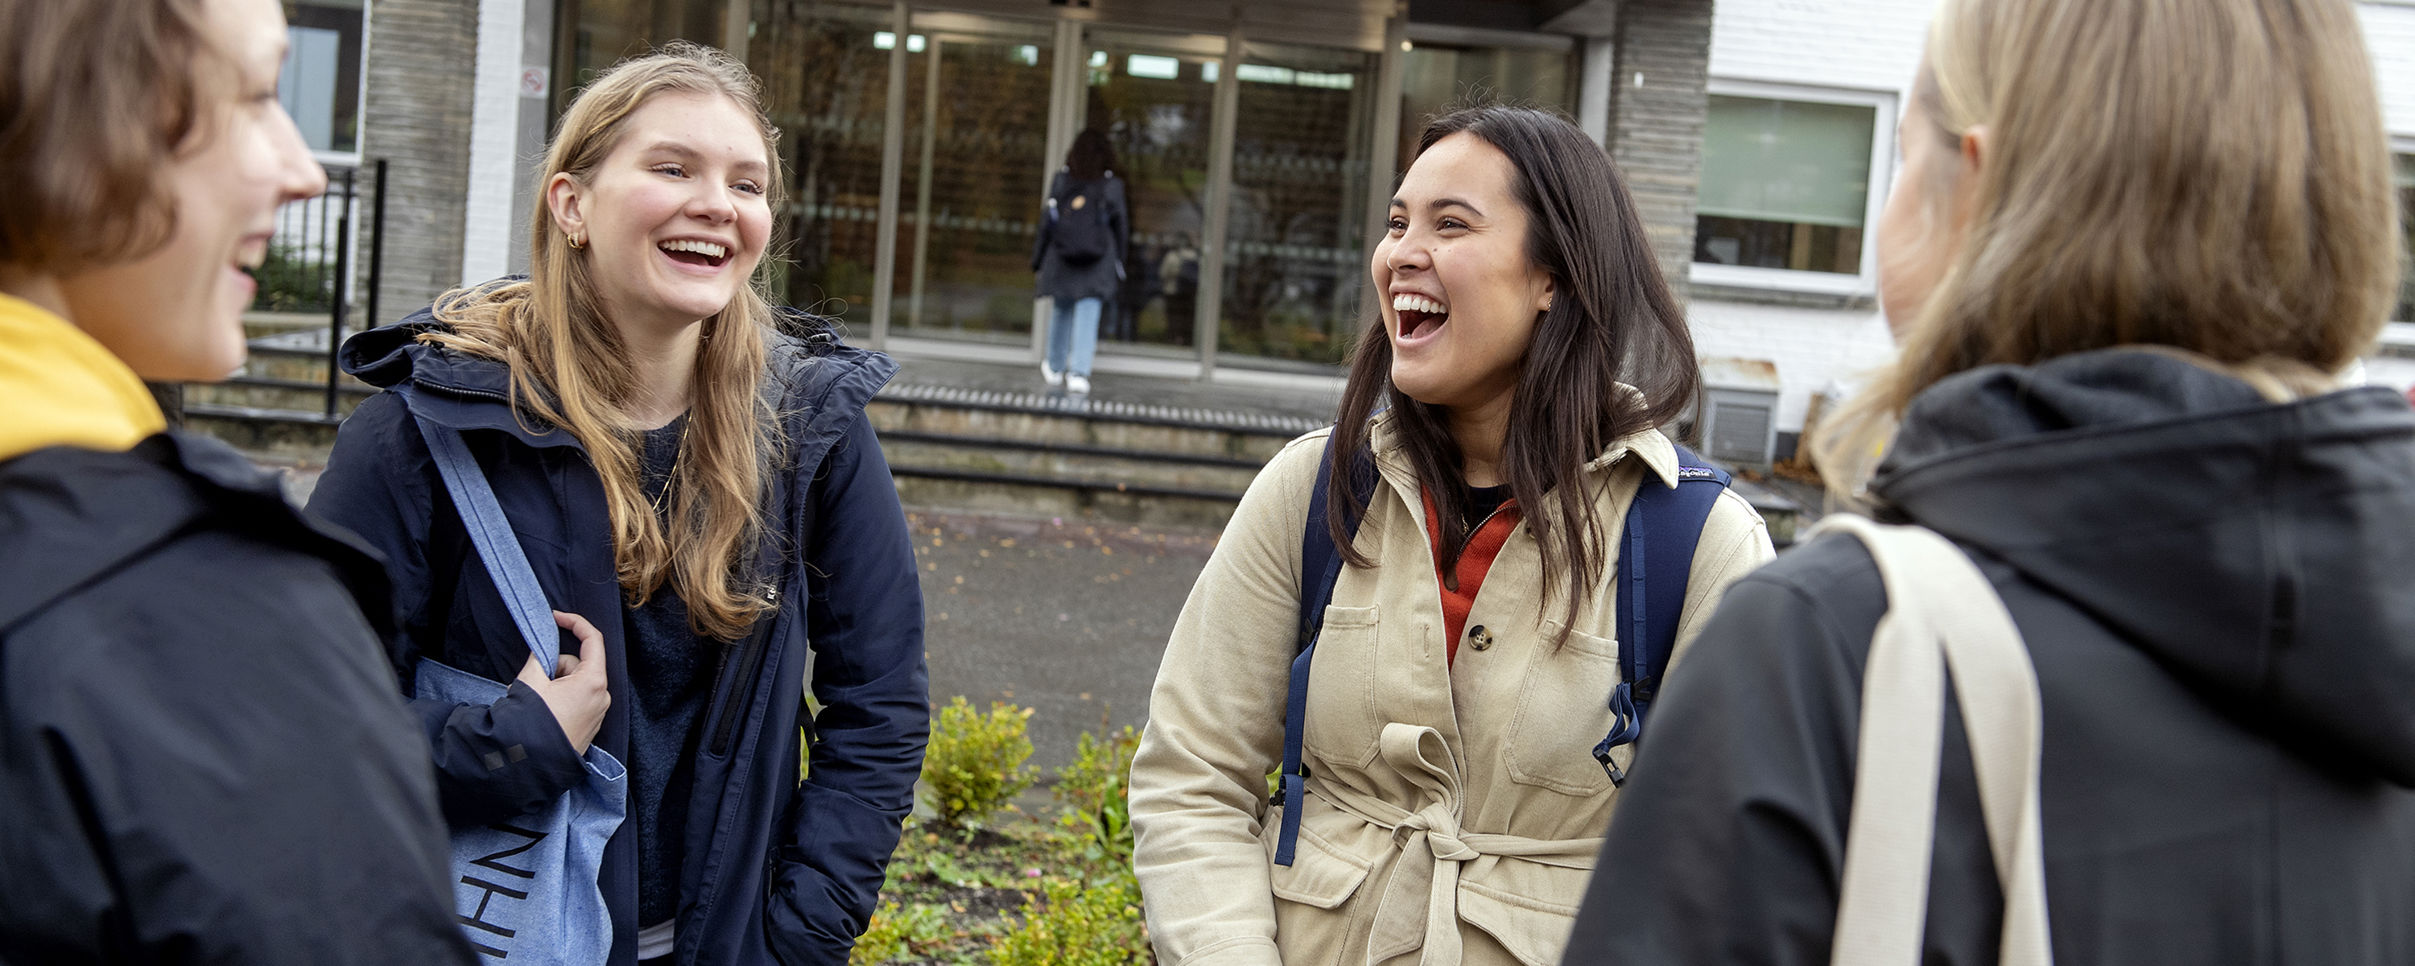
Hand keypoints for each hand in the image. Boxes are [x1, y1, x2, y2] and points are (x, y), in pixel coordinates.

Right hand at [515, 610, 608, 754]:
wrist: (531, 765)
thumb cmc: (533, 723)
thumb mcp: (531, 682)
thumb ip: (539, 658)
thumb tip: (542, 650)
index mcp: (594, 681)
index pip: (593, 639)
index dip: (574, 622)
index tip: (555, 617)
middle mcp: (602, 696)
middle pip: (578, 664)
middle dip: (554, 665)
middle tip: (533, 680)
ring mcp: (598, 713)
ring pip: (575, 683)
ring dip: (554, 684)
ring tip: (534, 702)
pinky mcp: (590, 726)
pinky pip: (576, 700)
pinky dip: (559, 698)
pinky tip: (543, 712)